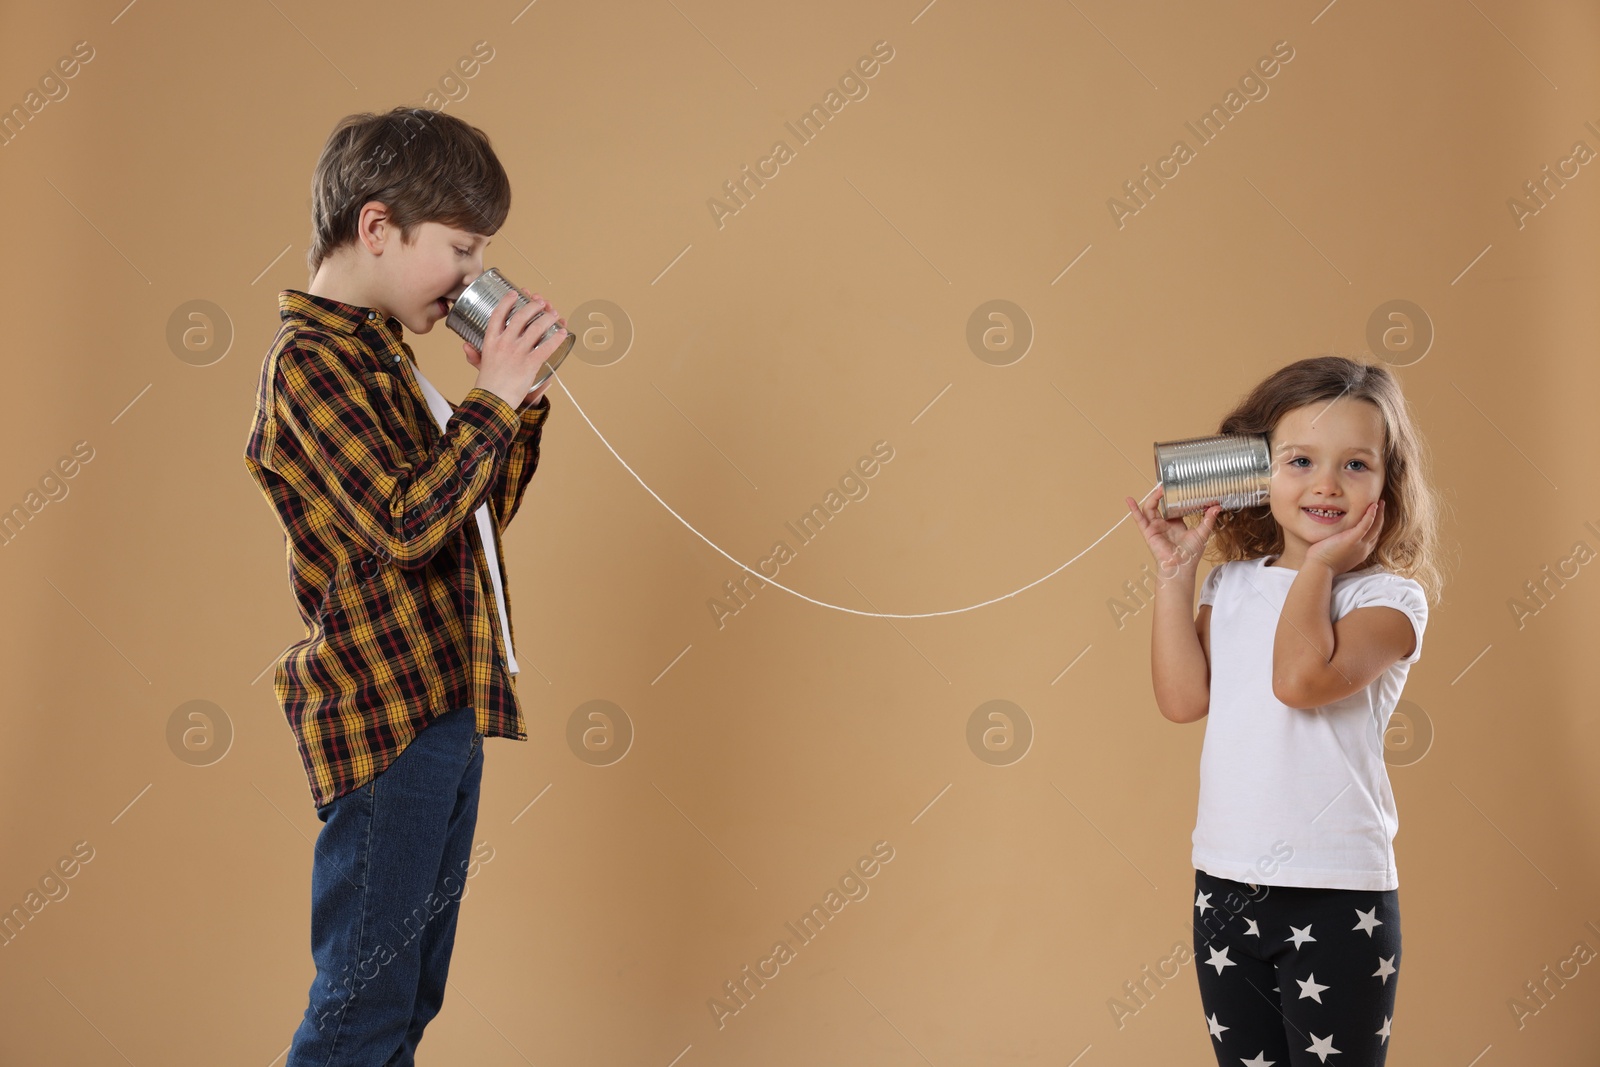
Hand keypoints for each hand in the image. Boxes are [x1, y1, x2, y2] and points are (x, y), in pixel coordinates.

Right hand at [465, 287, 568, 407]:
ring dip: (548, 318)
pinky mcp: (530, 363)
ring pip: (536, 328)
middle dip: (533, 306)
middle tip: (541, 302)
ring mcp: (518, 352)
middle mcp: (504, 343)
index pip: (498, 315)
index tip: (515, 293)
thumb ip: (474, 354)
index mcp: (491, 341)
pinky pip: (546, 347)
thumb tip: (465, 346)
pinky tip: (563, 333)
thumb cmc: (488, 385)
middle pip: (521, 317)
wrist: (493, 401)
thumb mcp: (479, 365)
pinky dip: (556, 338)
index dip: (507, 301)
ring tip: (555, 314)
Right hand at [1125, 485, 1220, 580]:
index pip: (1172, 507)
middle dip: (1162, 494)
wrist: (1182, 566)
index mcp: (1175, 524)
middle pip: (1159, 505)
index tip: (1178, 487)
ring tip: (1159, 488)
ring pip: (1149, 508)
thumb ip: (1208, 519)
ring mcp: (1154, 527)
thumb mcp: (1203, 532)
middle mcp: (1163, 525)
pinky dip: (1133, 509)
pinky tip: (1129, 500)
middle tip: (1168, 485)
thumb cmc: (1191, 554)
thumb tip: (1217, 506)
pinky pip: (1139, 519)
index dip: (1173, 497)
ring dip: (1152, 497)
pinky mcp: (1148, 532)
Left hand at [1305, 499, 1383, 575]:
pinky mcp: (1352, 539)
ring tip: (1381, 502)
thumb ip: (1342, 548)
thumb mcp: (1337, 555)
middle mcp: (1363, 549)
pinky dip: (1371, 515)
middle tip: (1381, 506)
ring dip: (1379, 513)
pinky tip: (1373, 506)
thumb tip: (1336, 541)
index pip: (1372, 538)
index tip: (1377, 517)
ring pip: (1375, 527)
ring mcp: (1360, 545)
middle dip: (1381, 518)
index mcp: (1360, 553)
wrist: (1319, 569)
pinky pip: (1366, 525)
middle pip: (1377, 531)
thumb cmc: (1322, 563)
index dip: (1376, 527)